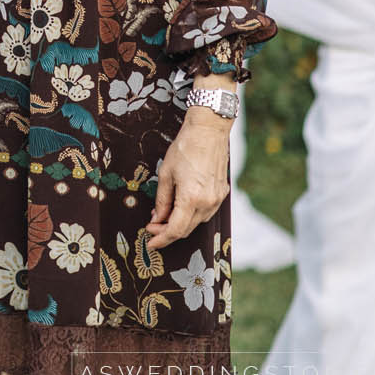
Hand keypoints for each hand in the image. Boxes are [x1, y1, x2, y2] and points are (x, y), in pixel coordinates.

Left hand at [146, 106, 231, 247]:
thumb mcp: (165, 174)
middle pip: (187, 229)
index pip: (176, 230)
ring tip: (163, 217)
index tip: (151, 243)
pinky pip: (206, 212)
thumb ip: (162, 200)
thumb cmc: (184, 148)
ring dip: (180, 224)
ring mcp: (217, 199)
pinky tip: (181, 209)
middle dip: (168, 232)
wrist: (208, 132)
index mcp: (191, 198)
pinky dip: (192, 215)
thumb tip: (157, 218)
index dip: (162, 239)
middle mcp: (208, 202)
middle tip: (152, 228)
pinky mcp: (222, 193)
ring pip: (197, 222)